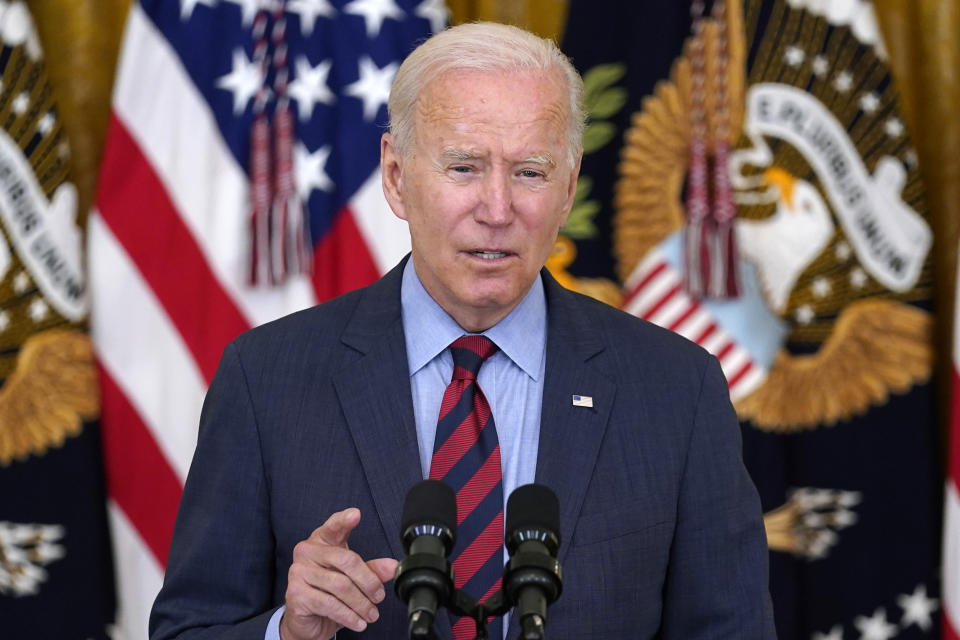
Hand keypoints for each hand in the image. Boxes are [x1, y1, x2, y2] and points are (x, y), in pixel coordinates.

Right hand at [280, 508, 397, 639]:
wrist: (305, 620)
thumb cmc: (328, 592)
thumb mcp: (352, 578)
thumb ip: (371, 569)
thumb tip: (392, 567)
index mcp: (321, 541)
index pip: (333, 526)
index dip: (344, 520)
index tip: (356, 514)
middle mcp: (306, 552)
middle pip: (346, 560)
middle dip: (368, 582)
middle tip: (379, 596)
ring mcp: (298, 572)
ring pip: (340, 585)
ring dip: (361, 603)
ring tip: (371, 614)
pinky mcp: (296, 594)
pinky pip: (329, 604)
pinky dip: (349, 616)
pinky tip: (358, 622)